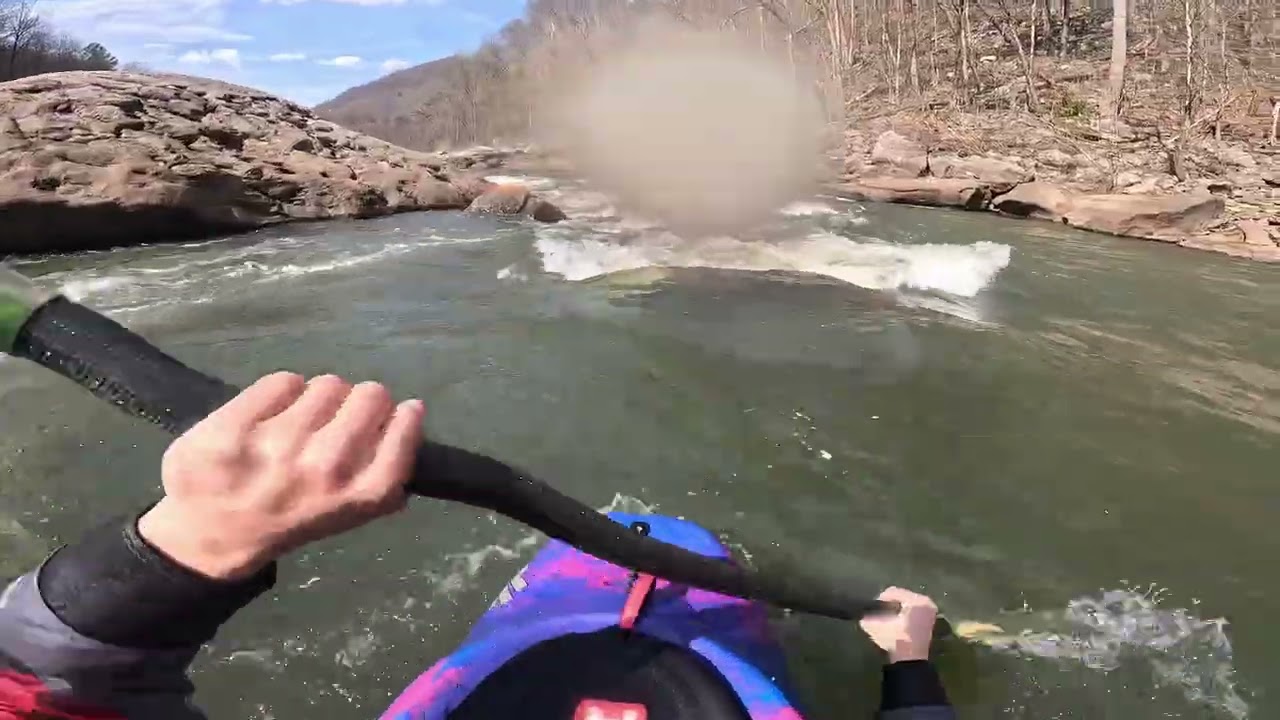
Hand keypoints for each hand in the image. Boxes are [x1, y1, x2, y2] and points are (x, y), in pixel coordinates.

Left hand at [137, 372, 424, 580]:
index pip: (405, 433)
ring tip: (300, 419)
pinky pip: (283, 381)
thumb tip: (411, 422)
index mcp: (358, 495)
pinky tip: (269, 416)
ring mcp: (278, 445)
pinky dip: (281, 392)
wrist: (208, 537)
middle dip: (361, 401)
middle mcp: (325, 468)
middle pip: (371, 395)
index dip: (403, 417)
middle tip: (339, 417)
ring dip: (319, 397)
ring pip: (328, 384)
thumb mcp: (345, 517)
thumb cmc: (287, 520)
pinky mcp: (234, 426)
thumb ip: (378, 483)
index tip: (399, 413)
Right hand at [859, 587, 938, 662]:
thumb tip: (862, 614)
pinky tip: (895, 625)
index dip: (879, 599)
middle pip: (901, 598)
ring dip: (895, 611)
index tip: (871, 608)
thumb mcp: (877, 626)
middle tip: (878, 613)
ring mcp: (930, 613)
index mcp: (917, 600)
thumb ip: (867, 616)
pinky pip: (912, 613)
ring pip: (907, 606)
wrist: (910, 661)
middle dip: (889, 605)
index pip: (893, 592)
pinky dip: (903, 616)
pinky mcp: (929, 623)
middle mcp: (927, 603)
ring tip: (885, 620)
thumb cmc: (896, 639)